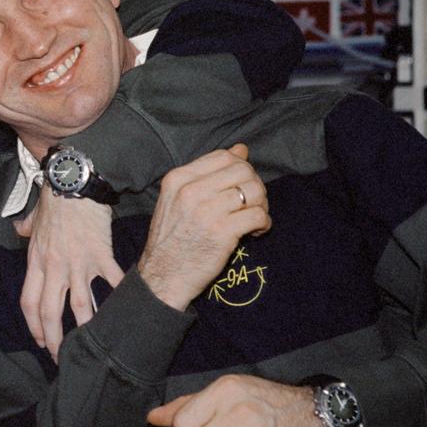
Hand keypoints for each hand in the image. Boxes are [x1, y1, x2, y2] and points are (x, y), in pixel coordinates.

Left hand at [16, 189, 123, 359]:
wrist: (73, 180)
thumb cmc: (54, 198)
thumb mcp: (35, 216)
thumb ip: (26, 228)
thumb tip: (18, 229)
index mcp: (36, 260)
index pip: (28, 302)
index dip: (33, 326)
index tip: (41, 341)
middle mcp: (54, 267)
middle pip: (50, 312)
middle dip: (55, 340)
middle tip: (63, 357)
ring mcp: (78, 262)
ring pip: (80, 306)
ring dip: (85, 329)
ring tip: (92, 345)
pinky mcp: (100, 254)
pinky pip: (112, 282)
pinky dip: (121, 297)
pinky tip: (128, 311)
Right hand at [137, 144, 270, 310]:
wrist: (162, 277)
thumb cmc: (172, 239)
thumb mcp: (178, 200)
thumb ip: (206, 174)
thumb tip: (240, 149)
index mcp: (177, 179)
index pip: (223, 156)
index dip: (241, 168)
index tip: (241, 186)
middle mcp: (190, 191)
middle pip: (242, 171)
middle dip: (255, 186)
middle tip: (251, 205)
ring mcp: (206, 211)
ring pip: (254, 191)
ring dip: (261, 205)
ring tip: (253, 219)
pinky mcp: (221, 232)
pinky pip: (258, 215)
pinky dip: (263, 223)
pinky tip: (255, 232)